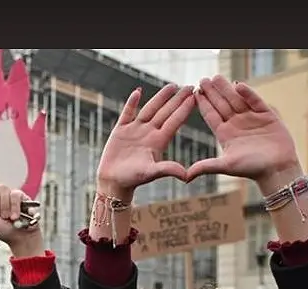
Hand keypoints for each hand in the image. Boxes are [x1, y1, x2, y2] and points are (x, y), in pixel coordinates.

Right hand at [96, 84, 195, 198]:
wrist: (113, 182)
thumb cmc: (133, 179)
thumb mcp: (151, 173)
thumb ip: (167, 170)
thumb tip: (186, 175)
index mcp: (158, 142)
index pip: (174, 121)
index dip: (184, 109)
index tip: (194, 96)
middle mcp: (149, 134)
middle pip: (165, 112)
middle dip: (177, 99)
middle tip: (190, 86)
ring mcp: (135, 131)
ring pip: (149, 110)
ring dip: (160, 98)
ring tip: (172, 86)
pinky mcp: (121, 131)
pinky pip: (127, 113)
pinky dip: (131, 102)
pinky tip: (138, 91)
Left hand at [184, 76, 299, 185]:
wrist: (277, 170)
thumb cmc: (251, 169)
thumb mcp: (226, 166)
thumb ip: (206, 167)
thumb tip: (185, 178)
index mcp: (225, 134)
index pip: (211, 115)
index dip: (203, 103)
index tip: (194, 92)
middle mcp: (236, 124)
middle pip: (222, 104)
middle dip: (212, 92)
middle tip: (203, 79)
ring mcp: (251, 118)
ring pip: (236, 100)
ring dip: (227, 89)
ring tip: (216, 77)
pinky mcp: (267, 116)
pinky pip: (255, 101)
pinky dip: (248, 94)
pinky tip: (238, 85)